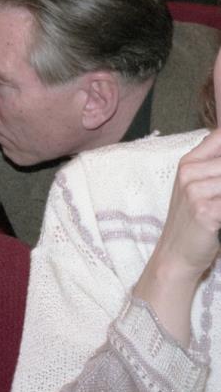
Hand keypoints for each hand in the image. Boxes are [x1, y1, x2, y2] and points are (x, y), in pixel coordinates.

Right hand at [133, 49, 220, 344]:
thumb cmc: (197, 228)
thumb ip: (215, 167)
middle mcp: (191, 170)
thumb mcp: (204, 191)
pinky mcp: (207, 208)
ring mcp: (197, 188)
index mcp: (192, 162)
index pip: (220, 129)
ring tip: (216, 202)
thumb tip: (218, 139)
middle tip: (214, 190)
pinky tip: (220, 213)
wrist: (175, 261)